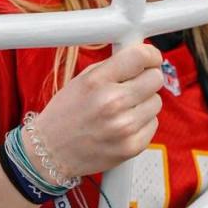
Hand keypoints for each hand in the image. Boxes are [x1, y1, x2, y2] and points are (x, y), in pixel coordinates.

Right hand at [30, 43, 163, 178]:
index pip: (140, 57)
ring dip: (144, 102)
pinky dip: (142, 122)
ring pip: (156, 102)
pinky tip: (123, 124)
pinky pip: (153, 124)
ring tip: (123, 108)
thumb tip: (143, 58)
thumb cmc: (66, 113)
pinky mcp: (132, 147)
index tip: (151, 58)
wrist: (52, 152)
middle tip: (134, 84)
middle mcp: (112, 102)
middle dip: (147, 79)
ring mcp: (124, 127)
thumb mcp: (82, 80)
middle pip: (155, 79)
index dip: (150, 55)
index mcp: (97, 81)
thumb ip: (113, 67)